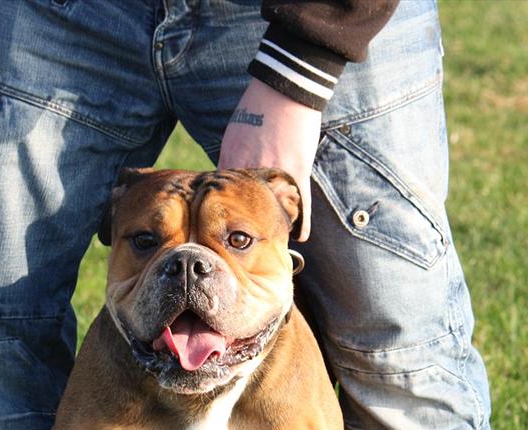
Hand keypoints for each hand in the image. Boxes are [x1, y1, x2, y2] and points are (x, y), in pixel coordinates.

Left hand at [218, 79, 321, 241]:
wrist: (284, 89)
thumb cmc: (257, 106)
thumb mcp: (234, 133)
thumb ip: (230, 159)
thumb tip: (225, 178)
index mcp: (232, 162)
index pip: (225, 198)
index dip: (227, 214)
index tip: (227, 228)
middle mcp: (250, 173)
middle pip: (248, 210)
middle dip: (248, 227)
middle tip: (250, 242)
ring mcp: (276, 175)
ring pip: (274, 211)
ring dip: (276, 226)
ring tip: (276, 239)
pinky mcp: (299, 172)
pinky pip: (302, 205)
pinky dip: (302, 223)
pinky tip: (300, 237)